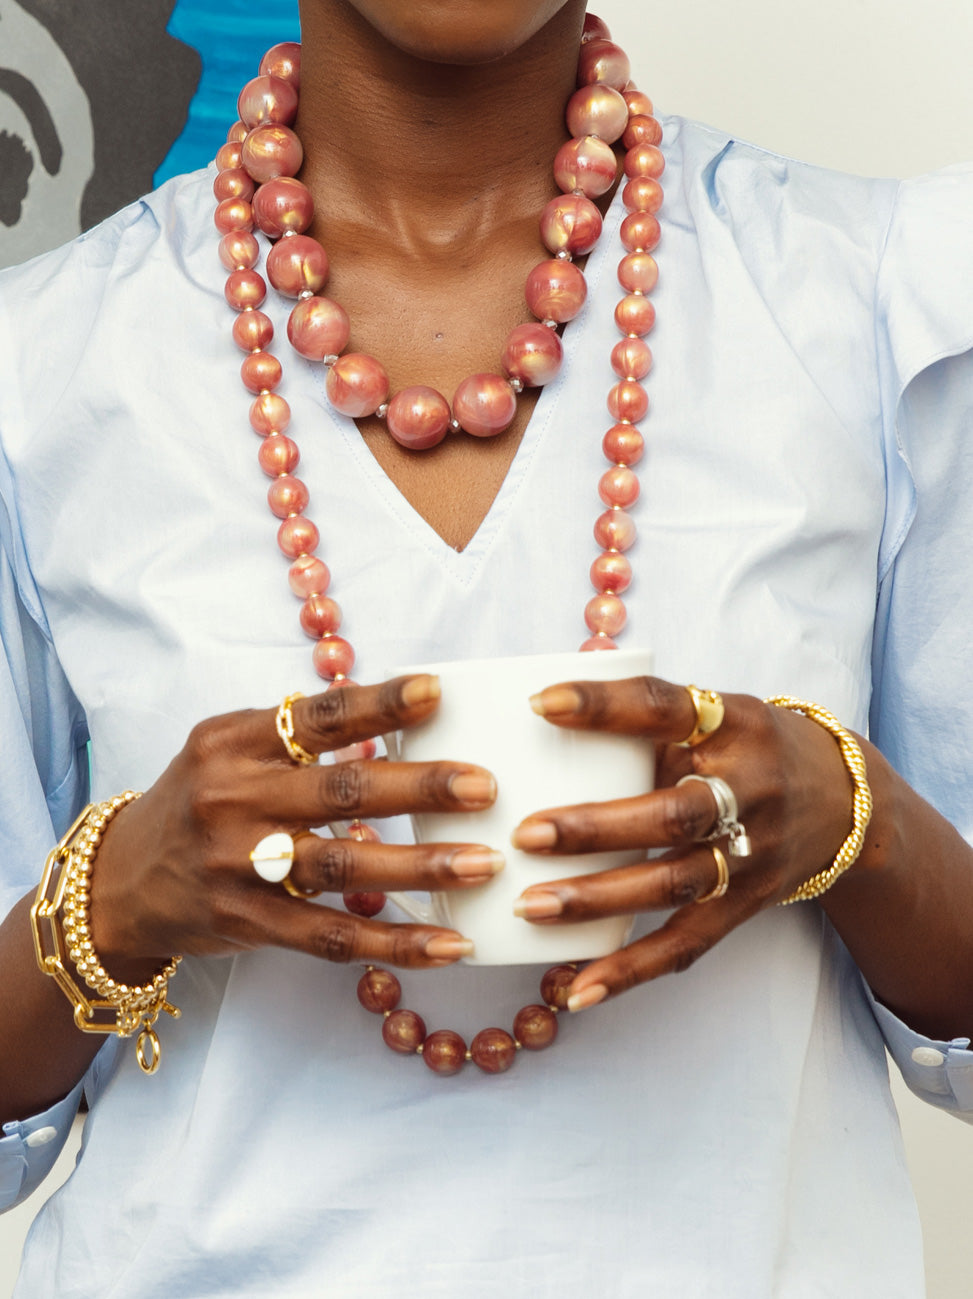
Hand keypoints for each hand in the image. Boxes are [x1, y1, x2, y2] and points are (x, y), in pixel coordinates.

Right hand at [89, 676, 501, 976]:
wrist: (119, 883)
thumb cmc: (196, 802)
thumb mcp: (226, 749)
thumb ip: (294, 736)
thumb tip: (389, 725)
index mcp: (234, 744)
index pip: (317, 717)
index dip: (379, 704)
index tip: (437, 691)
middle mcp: (234, 800)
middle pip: (341, 792)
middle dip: (420, 788)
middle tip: (483, 787)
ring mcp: (240, 868)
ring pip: (343, 867)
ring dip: (420, 867)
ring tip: (483, 863)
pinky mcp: (248, 925)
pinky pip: (331, 937)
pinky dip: (394, 942)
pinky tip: (448, 944)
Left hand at [511, 674, 857, 1009]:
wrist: (846, 801)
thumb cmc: (750, 747)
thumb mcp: (716, 712)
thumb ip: (645, 715)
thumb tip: (547, 699)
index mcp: (732, 724)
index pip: (664, 706)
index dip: (604, 706)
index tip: (539, 703)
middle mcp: (749, 788)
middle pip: (673, 813)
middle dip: (596, 828)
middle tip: (526, 835)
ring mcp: (752, 853)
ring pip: (673, 883)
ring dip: (598, 900)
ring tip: (531, 906)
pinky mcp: (746, 905)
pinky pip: (686, 944)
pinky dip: (631, 970)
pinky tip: (577, 988)